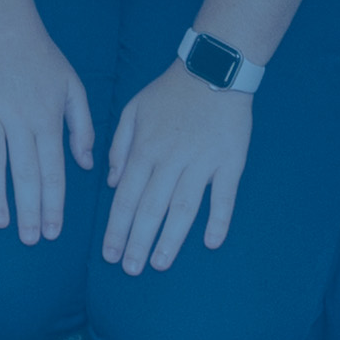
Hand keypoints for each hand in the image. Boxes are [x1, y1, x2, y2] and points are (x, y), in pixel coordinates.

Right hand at [0, 14, 96, 245]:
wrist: (4, 22)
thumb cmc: (42, 56)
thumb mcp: (74, 87)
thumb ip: (83, 127)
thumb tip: (87, 165)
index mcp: (48, 119)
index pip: (53, 170)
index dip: (54, 204)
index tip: (53, 232)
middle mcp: (20, 120)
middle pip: (25, 172)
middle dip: (29, 210)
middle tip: (30, 240)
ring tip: (0, 222)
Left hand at [100, 68, 252, 274]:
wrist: (213, 70)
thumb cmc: (169, 92)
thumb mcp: (132, 110)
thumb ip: (118, 146)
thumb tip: (111, 182)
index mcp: (145, 149)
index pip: (125, 197)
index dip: (116, 228)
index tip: (109, 254)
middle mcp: (170, 159)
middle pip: (150, 208)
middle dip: (137, 241)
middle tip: (130, 269)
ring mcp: (202, 162)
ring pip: (183, 207)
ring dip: (170, 238)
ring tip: (159, 264)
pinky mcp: (230, 162)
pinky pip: (224, 196)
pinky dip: (219, 219)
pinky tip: (212, 243)